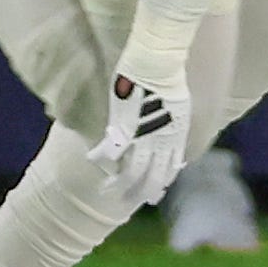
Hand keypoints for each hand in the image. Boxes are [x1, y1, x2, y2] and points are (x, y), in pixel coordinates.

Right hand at [86, 67, 190, 210]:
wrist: (159, 65)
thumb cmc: (168, 78)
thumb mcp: (177, 107)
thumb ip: (171, 121)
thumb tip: (169, 125)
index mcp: (175, 139)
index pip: (169, 171)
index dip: (160, 185)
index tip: (153, 194)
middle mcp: (161, 143)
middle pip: (151, 180)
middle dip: (139, 194)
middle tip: (127, 201)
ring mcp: (143, 138)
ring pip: (131, 173)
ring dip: (118, 184)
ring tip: (106, 190)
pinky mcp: (125, 127)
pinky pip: (110, 149)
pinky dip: (100, 156)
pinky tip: (91, 158)